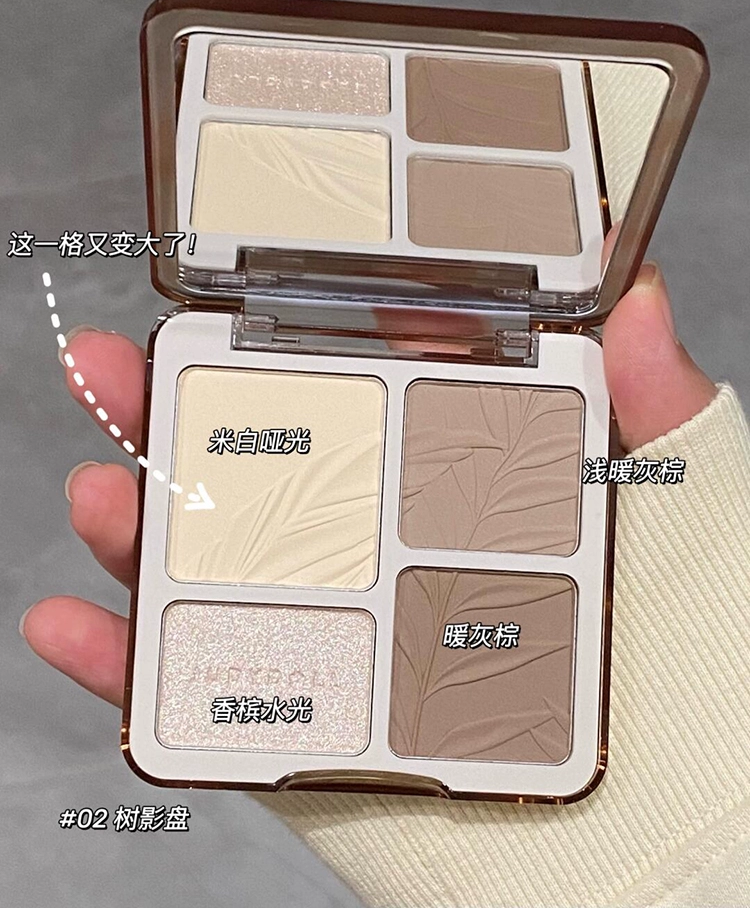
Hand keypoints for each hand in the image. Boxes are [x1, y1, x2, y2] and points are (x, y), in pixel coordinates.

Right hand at [20, 262, 715, 703]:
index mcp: (465, 498)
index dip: (277, 357)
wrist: (698, 853)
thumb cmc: (717, 674)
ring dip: (138, 535)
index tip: (212, 313)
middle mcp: (394, 565)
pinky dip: (127, 673)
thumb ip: (662, 403)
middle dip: (170, 428)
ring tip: (100, 489)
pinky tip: (73, 625)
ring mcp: (350, 652)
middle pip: (261, 488)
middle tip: (110, 375)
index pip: (354, 411)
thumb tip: (634, 284)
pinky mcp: (321, 746)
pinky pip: (208, 707)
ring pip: (215, 585)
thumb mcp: (698, 509)